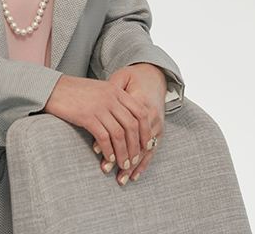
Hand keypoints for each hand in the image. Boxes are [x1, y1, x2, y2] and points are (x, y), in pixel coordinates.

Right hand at [43, 74, 151, 180]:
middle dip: (136, 146)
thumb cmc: (75, 93)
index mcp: (117, 90)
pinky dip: (108, 151)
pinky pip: (103, 137)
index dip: (147, 130)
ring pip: (119, 134)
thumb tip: (127, 125)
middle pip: (132, 125)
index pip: (141, 111)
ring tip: (123, 165)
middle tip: (135, 161)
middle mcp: (111, 97)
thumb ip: (114, 102)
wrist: (51, 88)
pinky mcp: (87, 116)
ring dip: (123, 153)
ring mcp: (99, 106)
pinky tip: (108, 159)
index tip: (147, 145)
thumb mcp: (99, 92)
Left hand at [101, 63, 166, 183]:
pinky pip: (152, 149)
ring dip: (132, 166)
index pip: (123, 124)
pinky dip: (143, 164)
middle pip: (134, 140)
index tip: (95, 150)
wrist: (155, 76)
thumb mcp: (120, 78)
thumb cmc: (133, 78)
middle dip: (121, 157)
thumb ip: (109, 91)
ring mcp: (157, 122)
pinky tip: (134, 176)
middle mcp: (151, 113)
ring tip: (119, 179)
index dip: (109, 138)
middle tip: (106, 170)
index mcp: (140, 99)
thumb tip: (96, 113)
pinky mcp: (159, 128)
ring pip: (144, 149)